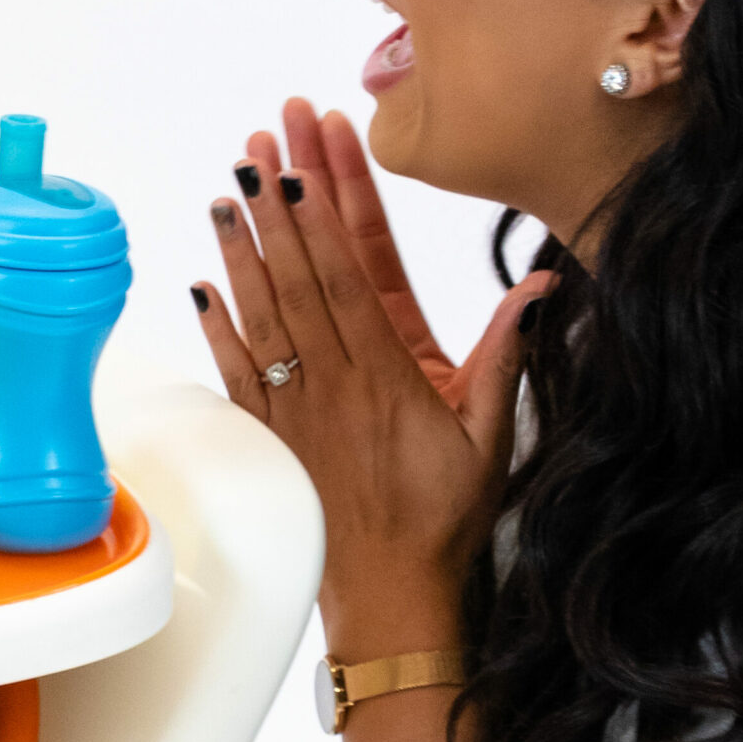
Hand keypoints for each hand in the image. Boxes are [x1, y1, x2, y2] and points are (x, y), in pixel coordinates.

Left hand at [193, 112, 555, 658]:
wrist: (392, 596)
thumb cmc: (445, 519)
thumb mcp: (491, 436)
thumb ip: (506, 356)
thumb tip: (541, 290)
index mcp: (387, 376)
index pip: (350, 278)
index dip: (325, 218)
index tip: (308, 168)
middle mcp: (334, 384)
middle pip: (301, 277)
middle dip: (280, 205)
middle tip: (262, 144)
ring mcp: (296, 408)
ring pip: (264, 314)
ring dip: (243, 249)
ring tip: (229, 190)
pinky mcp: (272, 436)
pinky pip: (237, 372)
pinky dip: (217, 326)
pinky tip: (201, 283)